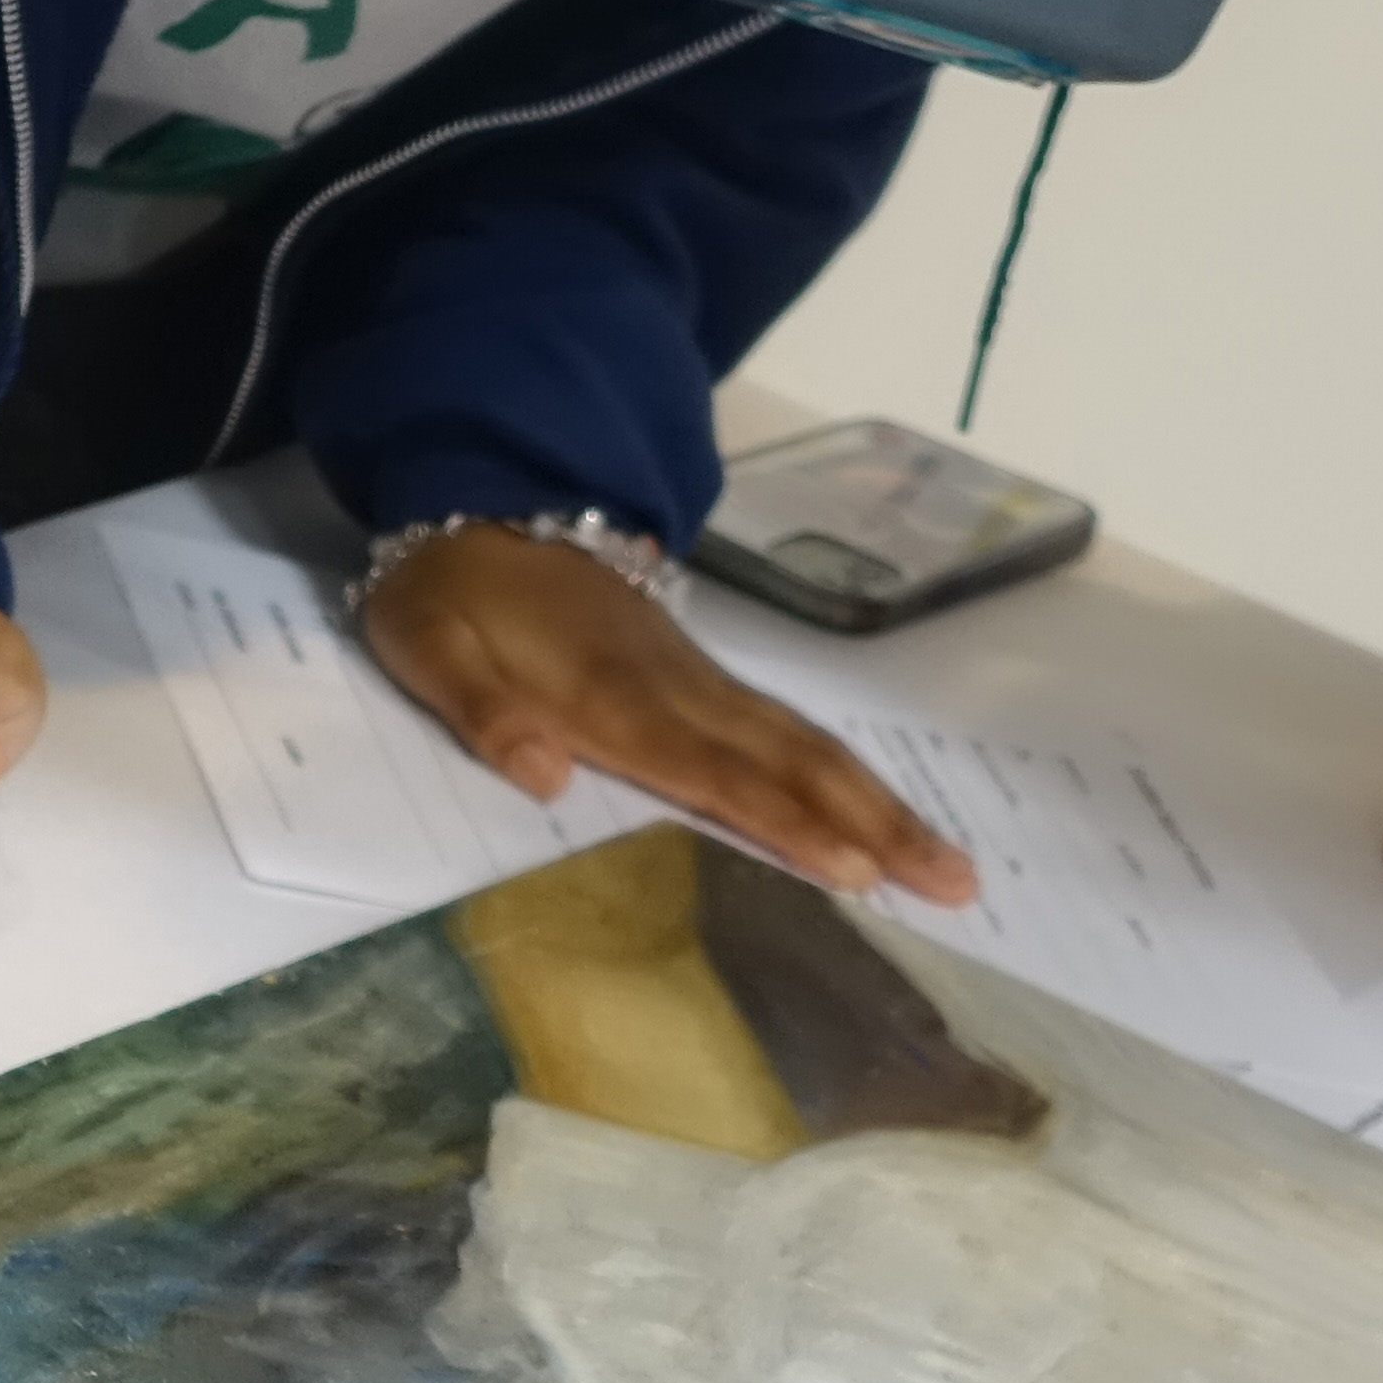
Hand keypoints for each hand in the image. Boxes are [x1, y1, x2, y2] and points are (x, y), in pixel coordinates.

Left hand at [362, 529, 976, 903]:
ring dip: (882, 805)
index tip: (852, 870)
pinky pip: (788, 733)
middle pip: (795, 759)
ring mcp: (700, 680)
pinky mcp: (703, 678)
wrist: (488, 498)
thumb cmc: (450, 591)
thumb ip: (481, 709)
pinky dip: (845, 779)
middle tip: (957, 884)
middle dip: (878, 822)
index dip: (781, 820)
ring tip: (951, 866)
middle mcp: (678, 688)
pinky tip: (879, 819)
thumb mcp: (425, 645)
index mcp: (610, 694)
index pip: (712, 769)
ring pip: (805, 744)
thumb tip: (544, 774)